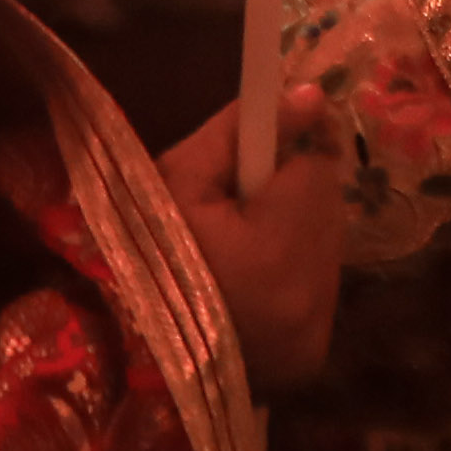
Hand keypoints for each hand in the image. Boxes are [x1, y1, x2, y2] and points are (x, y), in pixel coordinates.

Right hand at [156, 88, 347, 391]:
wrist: (123, 354)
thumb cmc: (140, 256)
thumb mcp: (178, 178)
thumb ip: (243, 130)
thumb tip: (309, 94)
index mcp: (280, 247)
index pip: (318, 165)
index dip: (287, 150)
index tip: (255, 152)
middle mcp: (315, 294)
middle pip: (327, 208)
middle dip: (290, 194)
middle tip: (234, 204)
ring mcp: (316, 331)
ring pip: (325, 249)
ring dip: (293, 236)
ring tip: (235, 247)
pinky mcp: (311, 356)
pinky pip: (318, 292)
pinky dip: (291, 279)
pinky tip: (246, 284)